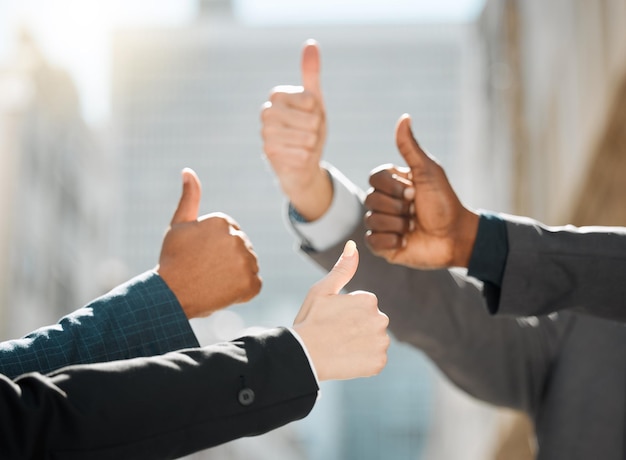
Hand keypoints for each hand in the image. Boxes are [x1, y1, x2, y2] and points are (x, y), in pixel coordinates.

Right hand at [157, 168, 261, 318]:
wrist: (170, 295)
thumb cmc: (173, 259)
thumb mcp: (179, 226)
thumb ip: (190, 197)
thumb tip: (188, 171)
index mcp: (222, 221)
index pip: (230, 233)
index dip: (215, 247)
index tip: (201, 256)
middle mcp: (238, 238)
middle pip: (241, 248)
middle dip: (227, 259)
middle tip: (206, 270)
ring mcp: (246, 261)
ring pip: (249, 265)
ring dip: (236, 274)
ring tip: (214, 280)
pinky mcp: (251, 283)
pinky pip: (254, 284)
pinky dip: (243, 290)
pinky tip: (224, 291)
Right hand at [261, 39, 331, 220]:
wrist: (301, 164)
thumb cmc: (308, 130)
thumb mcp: (314, 102)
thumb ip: (311, 74)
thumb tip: (310, 43)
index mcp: (277, 96)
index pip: (310, 100)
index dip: (316, 111)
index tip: (309, 115)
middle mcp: (267, 111)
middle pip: (310, 120)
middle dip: (315, 129)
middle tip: (306, 134)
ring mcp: (265, 132)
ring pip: (306, 137)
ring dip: (311, 144)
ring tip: (302, 145)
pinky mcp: (269, 152)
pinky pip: (301, 154)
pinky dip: (305, 158)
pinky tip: (298, 158)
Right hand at [293, 240, 389, 380]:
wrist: (303, 356)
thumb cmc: (310, 320)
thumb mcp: (322, 290)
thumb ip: (342, 268)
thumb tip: (353, 244)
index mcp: (369, 300)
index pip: (364, 306)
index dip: (346, 313)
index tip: (332, 320)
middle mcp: (381, 319)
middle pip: (371, 322)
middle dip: (357, 327)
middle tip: (335, 334)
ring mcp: (381, 343)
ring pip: (375, 340)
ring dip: (362, 344)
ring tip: (340, 347)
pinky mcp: (379, 363)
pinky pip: (375, 359)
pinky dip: (364, 361)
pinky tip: (347, 359)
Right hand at [364, 114, 479, 268]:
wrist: (455, 236)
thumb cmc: (445, 202)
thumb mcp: (428, 171)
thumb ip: (410, 147)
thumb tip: (404, 117)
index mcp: (392, 184)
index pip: (374, 178)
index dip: (393, 187)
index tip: (414, 192)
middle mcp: (385, 202)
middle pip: (370, 199)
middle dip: (397, 207)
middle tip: (415, 211)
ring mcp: (383, 224)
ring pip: (371, 220)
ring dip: (397, 224)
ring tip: (413, 227)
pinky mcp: (383, 246)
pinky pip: (372, 241)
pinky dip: (391, 241)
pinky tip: (406, 241)